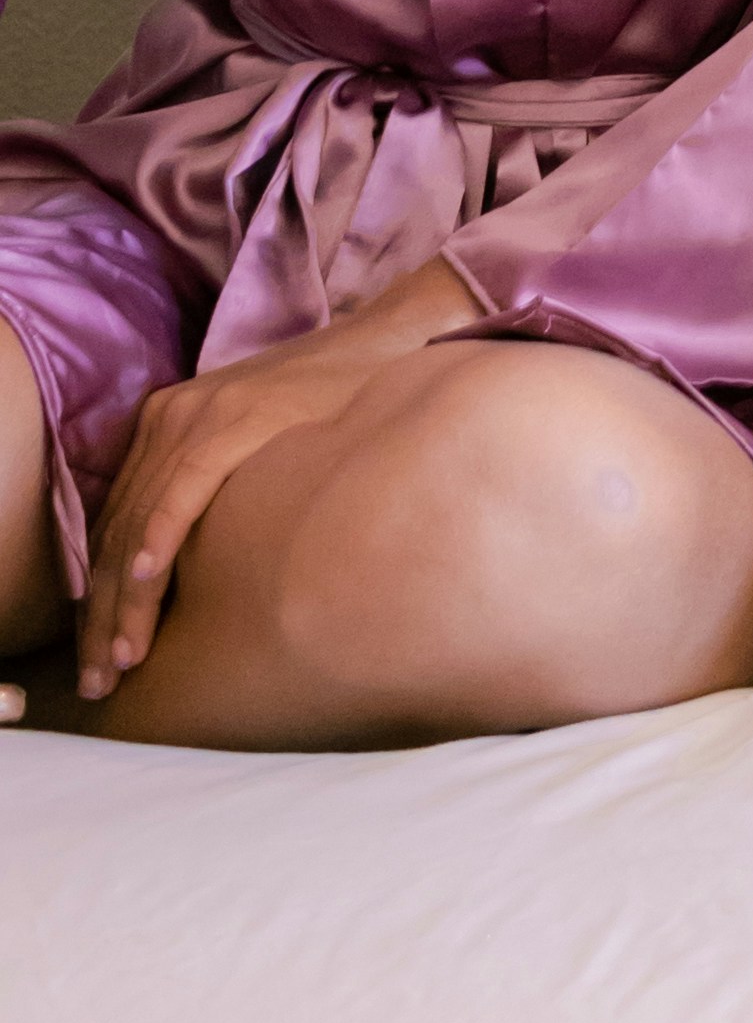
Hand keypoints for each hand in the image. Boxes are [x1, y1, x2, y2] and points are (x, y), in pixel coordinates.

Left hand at [73, 268, 465, 701]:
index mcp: (167, 427)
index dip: (100, 599)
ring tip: (122, 656)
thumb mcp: (256, 452)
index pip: (115, 526)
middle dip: (104, 613)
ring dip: (126, 596)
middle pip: (116, 530)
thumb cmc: (330, 410)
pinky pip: (184, 486)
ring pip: (140, 520)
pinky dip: (160, 533)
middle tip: (102, 679)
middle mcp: (170, 417)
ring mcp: (200, 413)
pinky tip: (145, 576)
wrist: (384, 343)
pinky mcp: (236, 415)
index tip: (101, 660)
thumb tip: (203, 575)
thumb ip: (218, 493)